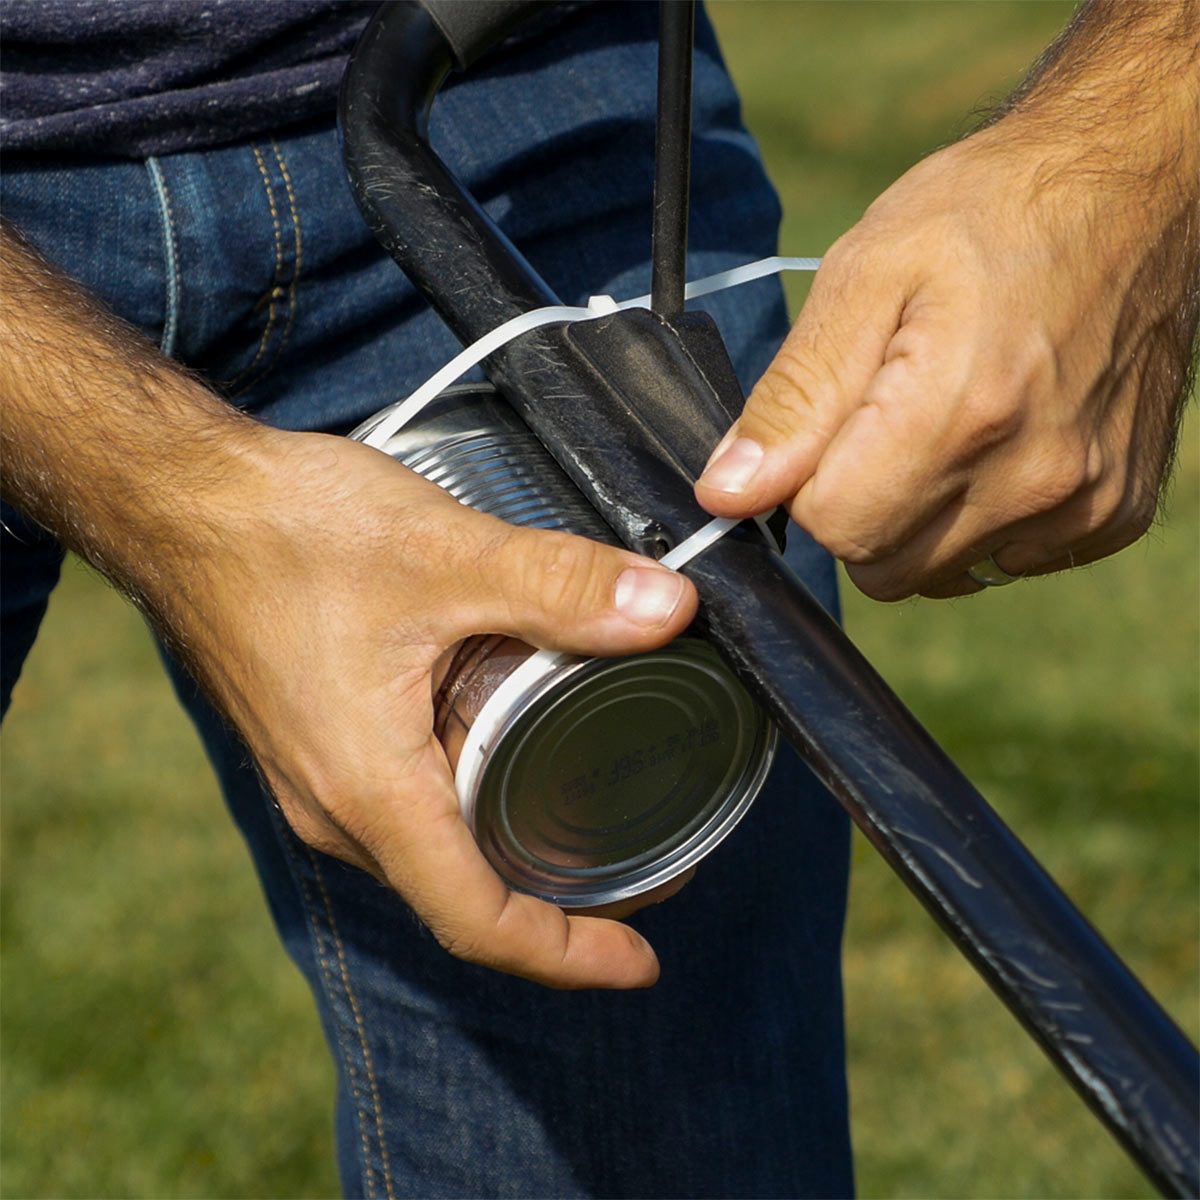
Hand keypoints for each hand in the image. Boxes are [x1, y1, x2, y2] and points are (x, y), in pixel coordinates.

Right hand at [0, 224, 697, 990]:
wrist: (179, 500)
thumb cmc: (284, 530)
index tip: (642, 962)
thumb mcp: (441, 553)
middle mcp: (337, 806)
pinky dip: (474, 800)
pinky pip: (405, 802)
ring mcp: (320, 777)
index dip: (570, 955)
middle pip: (464, 896)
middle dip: (563, 900)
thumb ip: (559, 584)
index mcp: (369, 790)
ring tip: (601, 813)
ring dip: (517, 848)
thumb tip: (669, 609)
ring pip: (435, 848)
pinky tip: (518, 743)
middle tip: (654, 869)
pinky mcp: (318, 740)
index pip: (478, 922)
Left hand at [696, 114, 1197, 599]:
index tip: (832, 424)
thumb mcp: (864, 276)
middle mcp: (1032, 475)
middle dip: (859, 508)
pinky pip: (1007, 561)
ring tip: (949, 422)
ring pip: (941, 573)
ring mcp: (1083, 502)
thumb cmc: (989, 216)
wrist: (1129, 190)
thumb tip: (729, 493)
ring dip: (919, 520)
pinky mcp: (1114, 513)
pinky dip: (985, 520)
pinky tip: (1001, 442)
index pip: (834, 527)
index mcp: (961, 412)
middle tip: (886, 418)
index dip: (809, 483)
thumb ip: (794, 397)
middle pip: (883, 567)